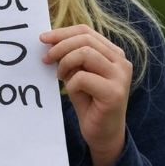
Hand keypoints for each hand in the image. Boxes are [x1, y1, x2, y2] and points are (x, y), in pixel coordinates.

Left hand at [40, 24, 131, 165]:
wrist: (102, 134)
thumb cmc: (89, 102)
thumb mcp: (79, 74)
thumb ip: (72, 57)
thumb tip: (50, 40)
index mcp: (113, 53)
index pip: (86, 31)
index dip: (62, 32)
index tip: (43, 39)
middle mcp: (121, 61)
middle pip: (85, 39)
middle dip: (59, 46)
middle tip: (45, 59)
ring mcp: (120, 76)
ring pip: (85, 54)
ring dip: (65, 63)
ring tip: (59, 76)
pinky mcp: (114, 92)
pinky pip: (82, 77)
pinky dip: (71, 83)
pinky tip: (71, 91)